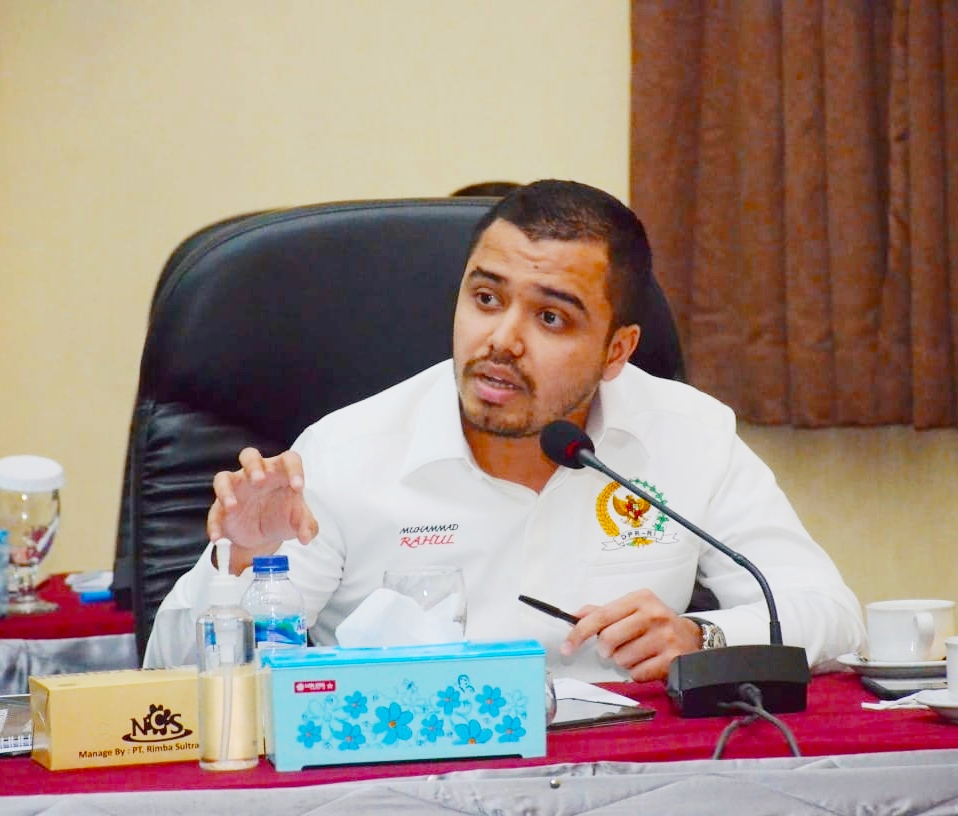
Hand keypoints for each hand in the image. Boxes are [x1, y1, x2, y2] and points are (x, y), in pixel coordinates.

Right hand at [207, 448, 318, 573]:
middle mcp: (256, 475)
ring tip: (233, 506)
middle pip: (250, 456)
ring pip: (224, 477)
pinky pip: (214, 511)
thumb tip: (306, 537)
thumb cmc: (283, 517)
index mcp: (280, 473)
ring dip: (226, 489)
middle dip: (253, 466)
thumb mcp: (298, 523)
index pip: (289, 459)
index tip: (298, 488)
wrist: (264, 536)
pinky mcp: (221, 507)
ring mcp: (237, 489)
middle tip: (260, 481)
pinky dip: (214, 524)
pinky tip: (218, 537)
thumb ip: (306, 527)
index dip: (294, 469)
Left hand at [559, 589, 702, 681]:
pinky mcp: (672, 659)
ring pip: (622, 659)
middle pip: (608, 639)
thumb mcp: (631, 610)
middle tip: (614, 648)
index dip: (579, 633)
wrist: (691, 638)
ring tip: (638, 653)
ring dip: (624, 661)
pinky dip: (637, 672)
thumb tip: (574, 615)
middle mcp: (654, 615)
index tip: (567, 646)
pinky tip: (648, 663)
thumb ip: (602, 612)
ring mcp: (665, 637)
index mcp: (640, 599)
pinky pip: (637, 674)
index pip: (601, 616)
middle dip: (606, 649)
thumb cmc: (654, 624)